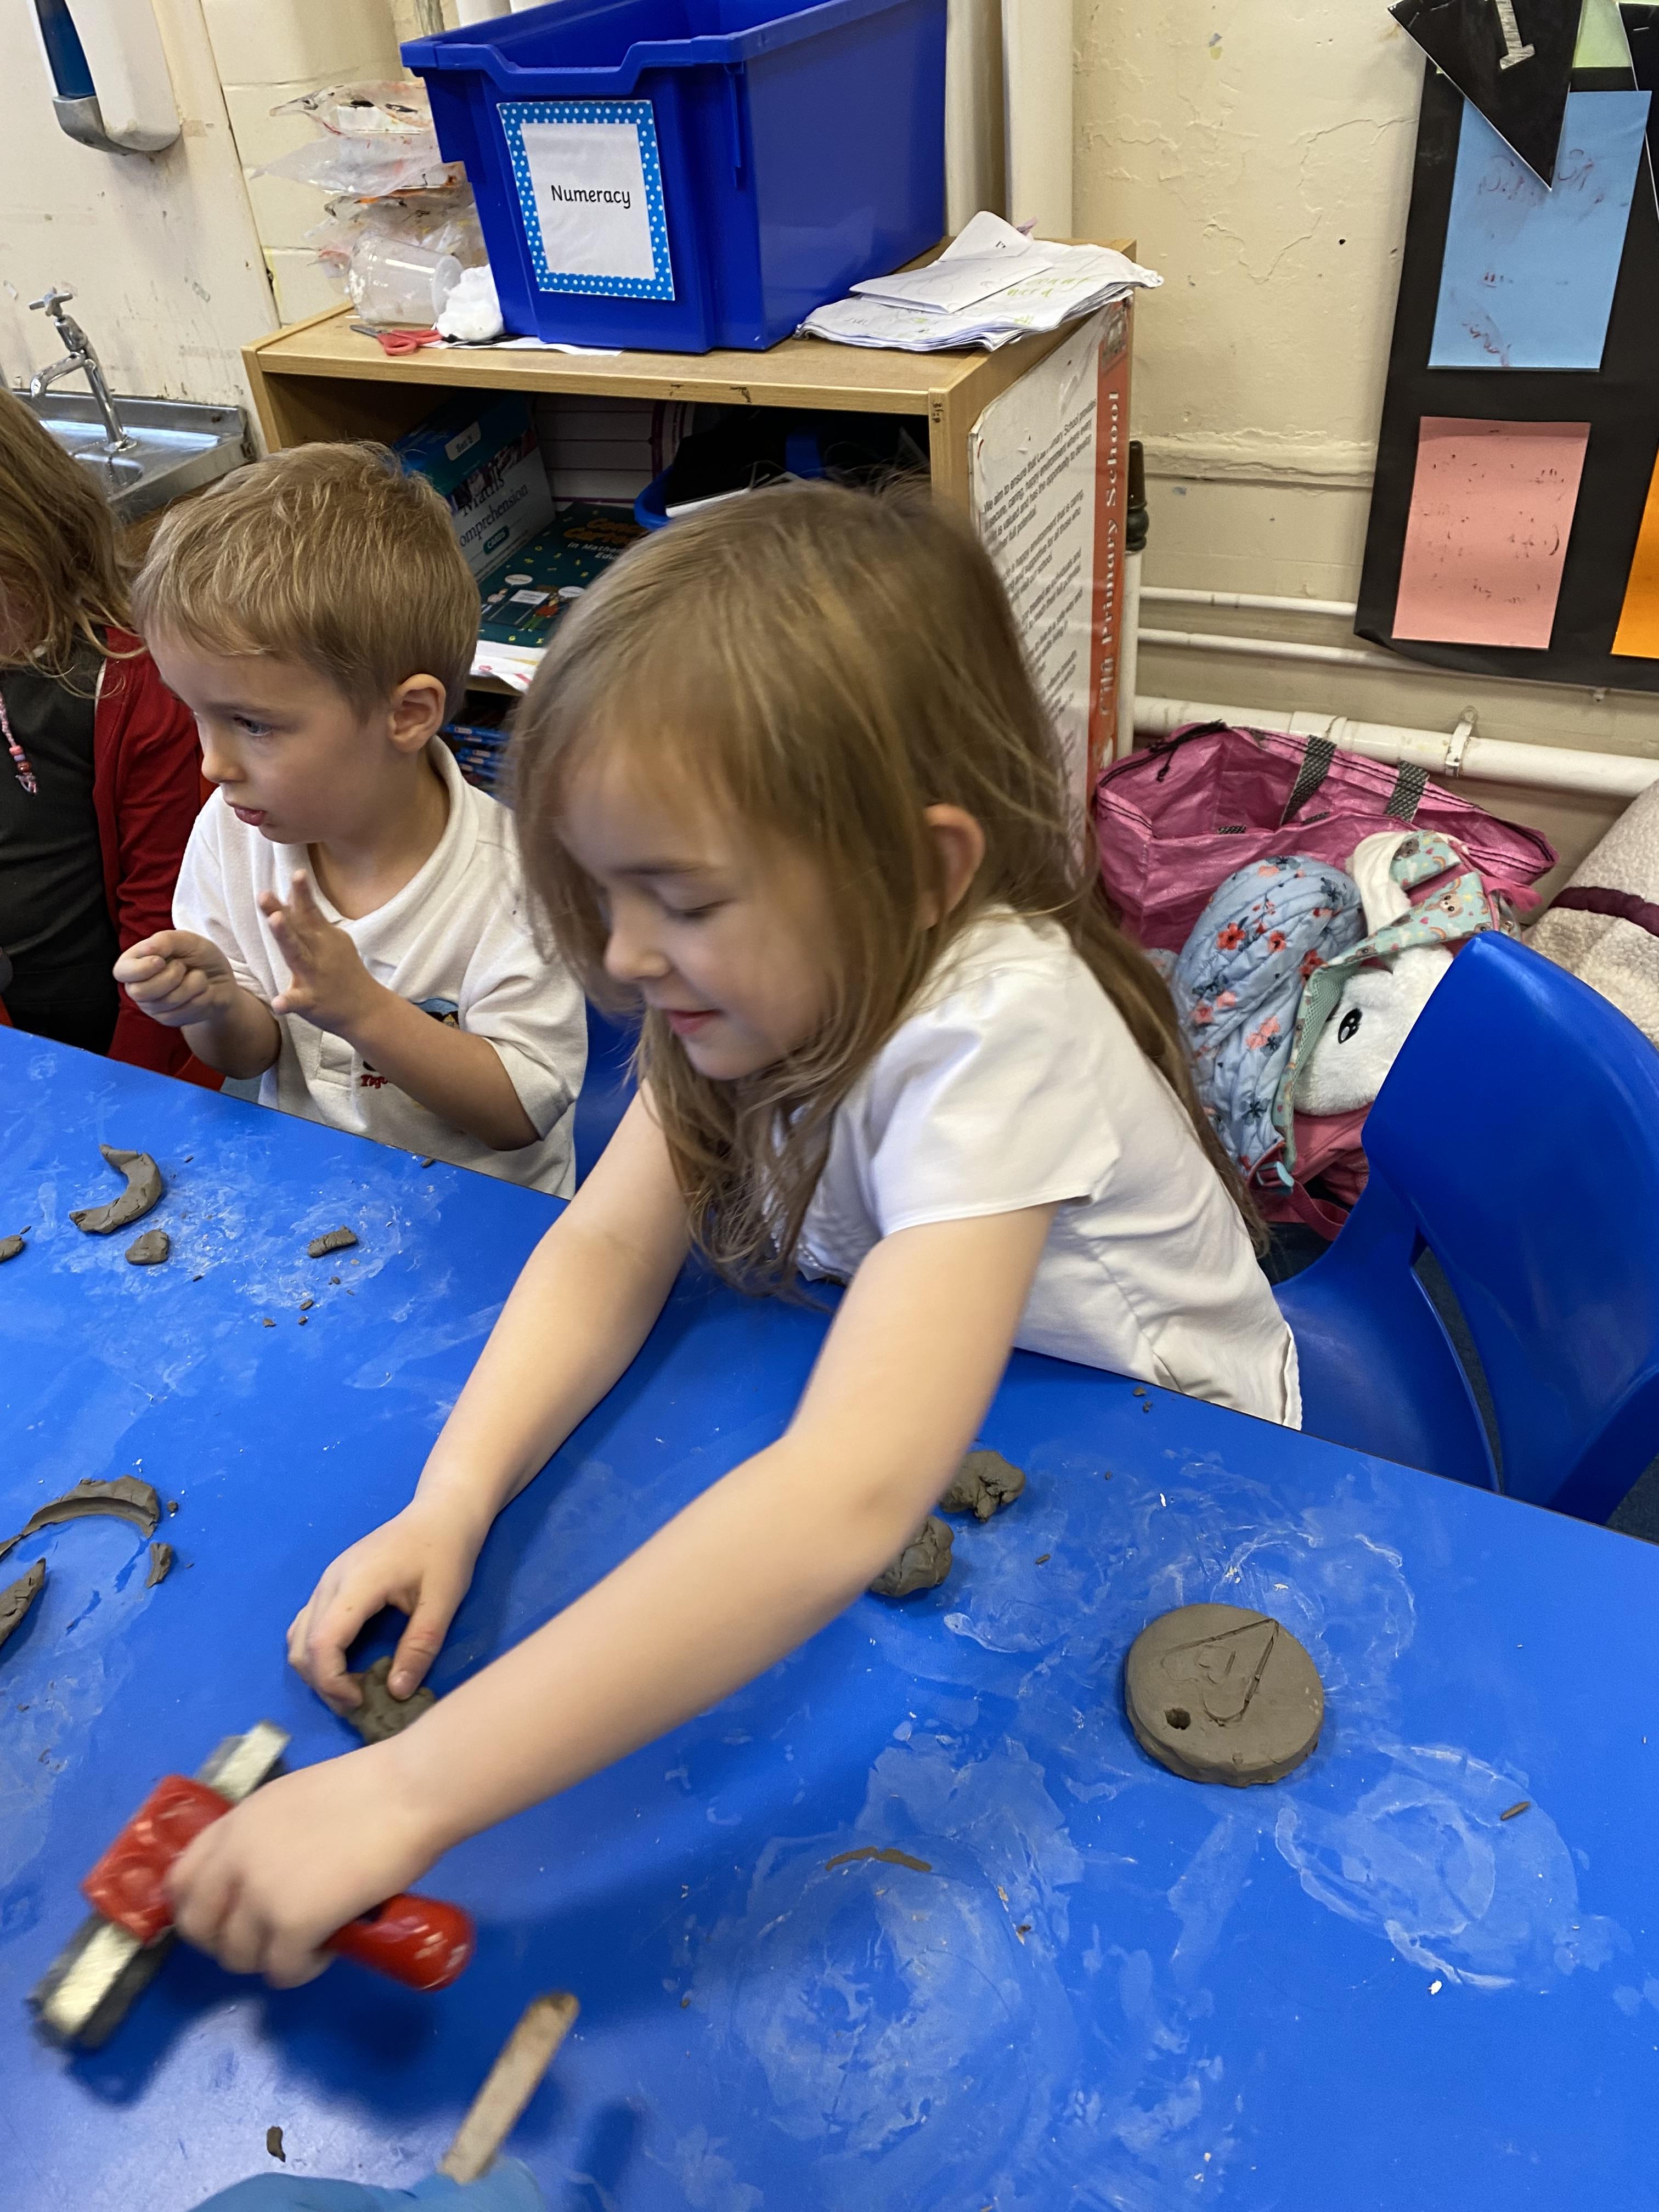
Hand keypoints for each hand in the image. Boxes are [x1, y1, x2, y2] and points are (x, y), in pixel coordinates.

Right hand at [114, 931, 240, 1028]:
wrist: (223, 982)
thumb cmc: (199, 957)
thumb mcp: (186, 940)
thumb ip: (165, 940)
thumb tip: (147, 949)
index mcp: (135, 964)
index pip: (122, 972)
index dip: (141, 968)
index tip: (161, 961)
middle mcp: (139, 987)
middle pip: (140, 992)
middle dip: (170, 977)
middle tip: (183, 967)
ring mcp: (153, 1007)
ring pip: (168, 1002)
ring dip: (193, 984)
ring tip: (198, 977)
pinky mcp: (170, 1020)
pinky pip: (186, 1011)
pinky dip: (202, 997)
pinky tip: (203, 992)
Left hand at [166, 1745, 439, 1987]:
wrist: (410, 1792)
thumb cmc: (371, 1786)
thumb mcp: (293, 1801)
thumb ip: (265, 1836)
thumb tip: (270, 1874)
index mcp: (235, 1823)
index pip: (180, 1882)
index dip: (199, 1908)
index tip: (228, 1916)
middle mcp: (234, 1860)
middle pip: (198, 1928)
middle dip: (229, 1941)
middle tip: (269, 1936)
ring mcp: (260, 1896)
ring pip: (238, 1957)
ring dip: (269, 1957)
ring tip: (308, 1940)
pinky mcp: (293, 1926)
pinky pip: (280, 1972)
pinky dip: (302, 1969)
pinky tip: (328, 1946)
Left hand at [259, 871, 384, 1036]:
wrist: (368, 1009)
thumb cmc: (344, 972)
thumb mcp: (331, 941)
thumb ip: (309, 921)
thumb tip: (290, 897)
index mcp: (324, 937)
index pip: (308, 912)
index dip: (302, 893)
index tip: (297, 873)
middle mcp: (320, 952)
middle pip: (299, 928)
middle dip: (282, 910)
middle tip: (264, 893)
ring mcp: (316, 976)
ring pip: (298, 955)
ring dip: (286, 937)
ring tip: (274, 920)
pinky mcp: (312, 1001)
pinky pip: (298, 1001)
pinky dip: (288, 1002)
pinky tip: (278, 1002)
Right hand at [289, 1498, 486, 1710]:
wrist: (441, 1512)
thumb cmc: (446, 1552)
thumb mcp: (443, 1601)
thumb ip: (420, 1647)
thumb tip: (397, 1693)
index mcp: (357, 1583)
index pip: (322, 1642)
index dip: (332, 1681)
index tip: (360, 1701)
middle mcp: (331, 1581)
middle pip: (303, 1644)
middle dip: (323, 1683)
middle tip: (359, 1702)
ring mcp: (328, 1580)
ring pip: (299, 1636)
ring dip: (317, 1669)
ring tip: (353, 1687)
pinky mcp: (332, 1582)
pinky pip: (308, 1623)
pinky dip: (318, 1651)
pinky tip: (347, 1662)